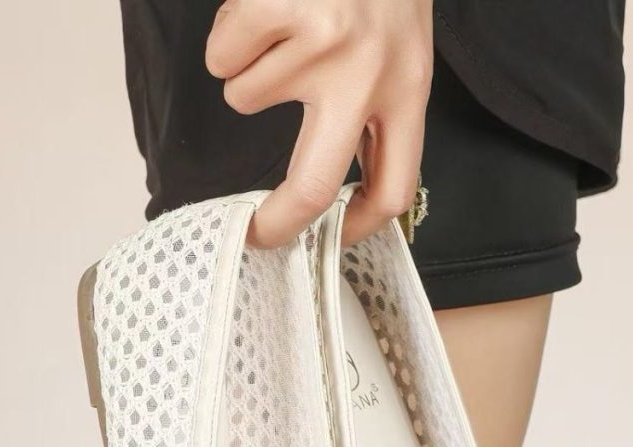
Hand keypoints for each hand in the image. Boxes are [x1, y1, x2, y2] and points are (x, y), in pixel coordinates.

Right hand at [206, 0, 432, 247]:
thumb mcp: (400, 50)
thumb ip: (375, 113)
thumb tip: (334, 184)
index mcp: (408, 90)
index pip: (393, 188)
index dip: (356, 227)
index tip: (329, 239)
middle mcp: (368, 73)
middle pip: (314, 182)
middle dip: (277, 221)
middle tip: (255, 232)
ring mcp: (321, 42)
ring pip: (247, 101)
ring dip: (248, 72)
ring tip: (278, 30)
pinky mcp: (277, 8)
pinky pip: (223, 57)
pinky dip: (229, 37)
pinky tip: (260, 9)